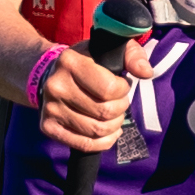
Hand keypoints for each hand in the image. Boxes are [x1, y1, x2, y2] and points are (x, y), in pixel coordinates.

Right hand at [36, 39, 148, 153]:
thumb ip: (132, 55)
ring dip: (114, 126)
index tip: (121, 86)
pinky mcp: (48, 127)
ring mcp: (50, 108)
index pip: (110, 89)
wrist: (50, 74)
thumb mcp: (109, 49)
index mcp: (70, 62)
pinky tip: (108, 132)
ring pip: (97, 130)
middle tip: (119, 102)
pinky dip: (104, 142)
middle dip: (121, 109)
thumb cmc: (87, 62)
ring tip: (114, 116)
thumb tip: (146, 73)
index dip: (123, 90)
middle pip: (105, 112)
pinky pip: (85, 144)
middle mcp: (56, 86)